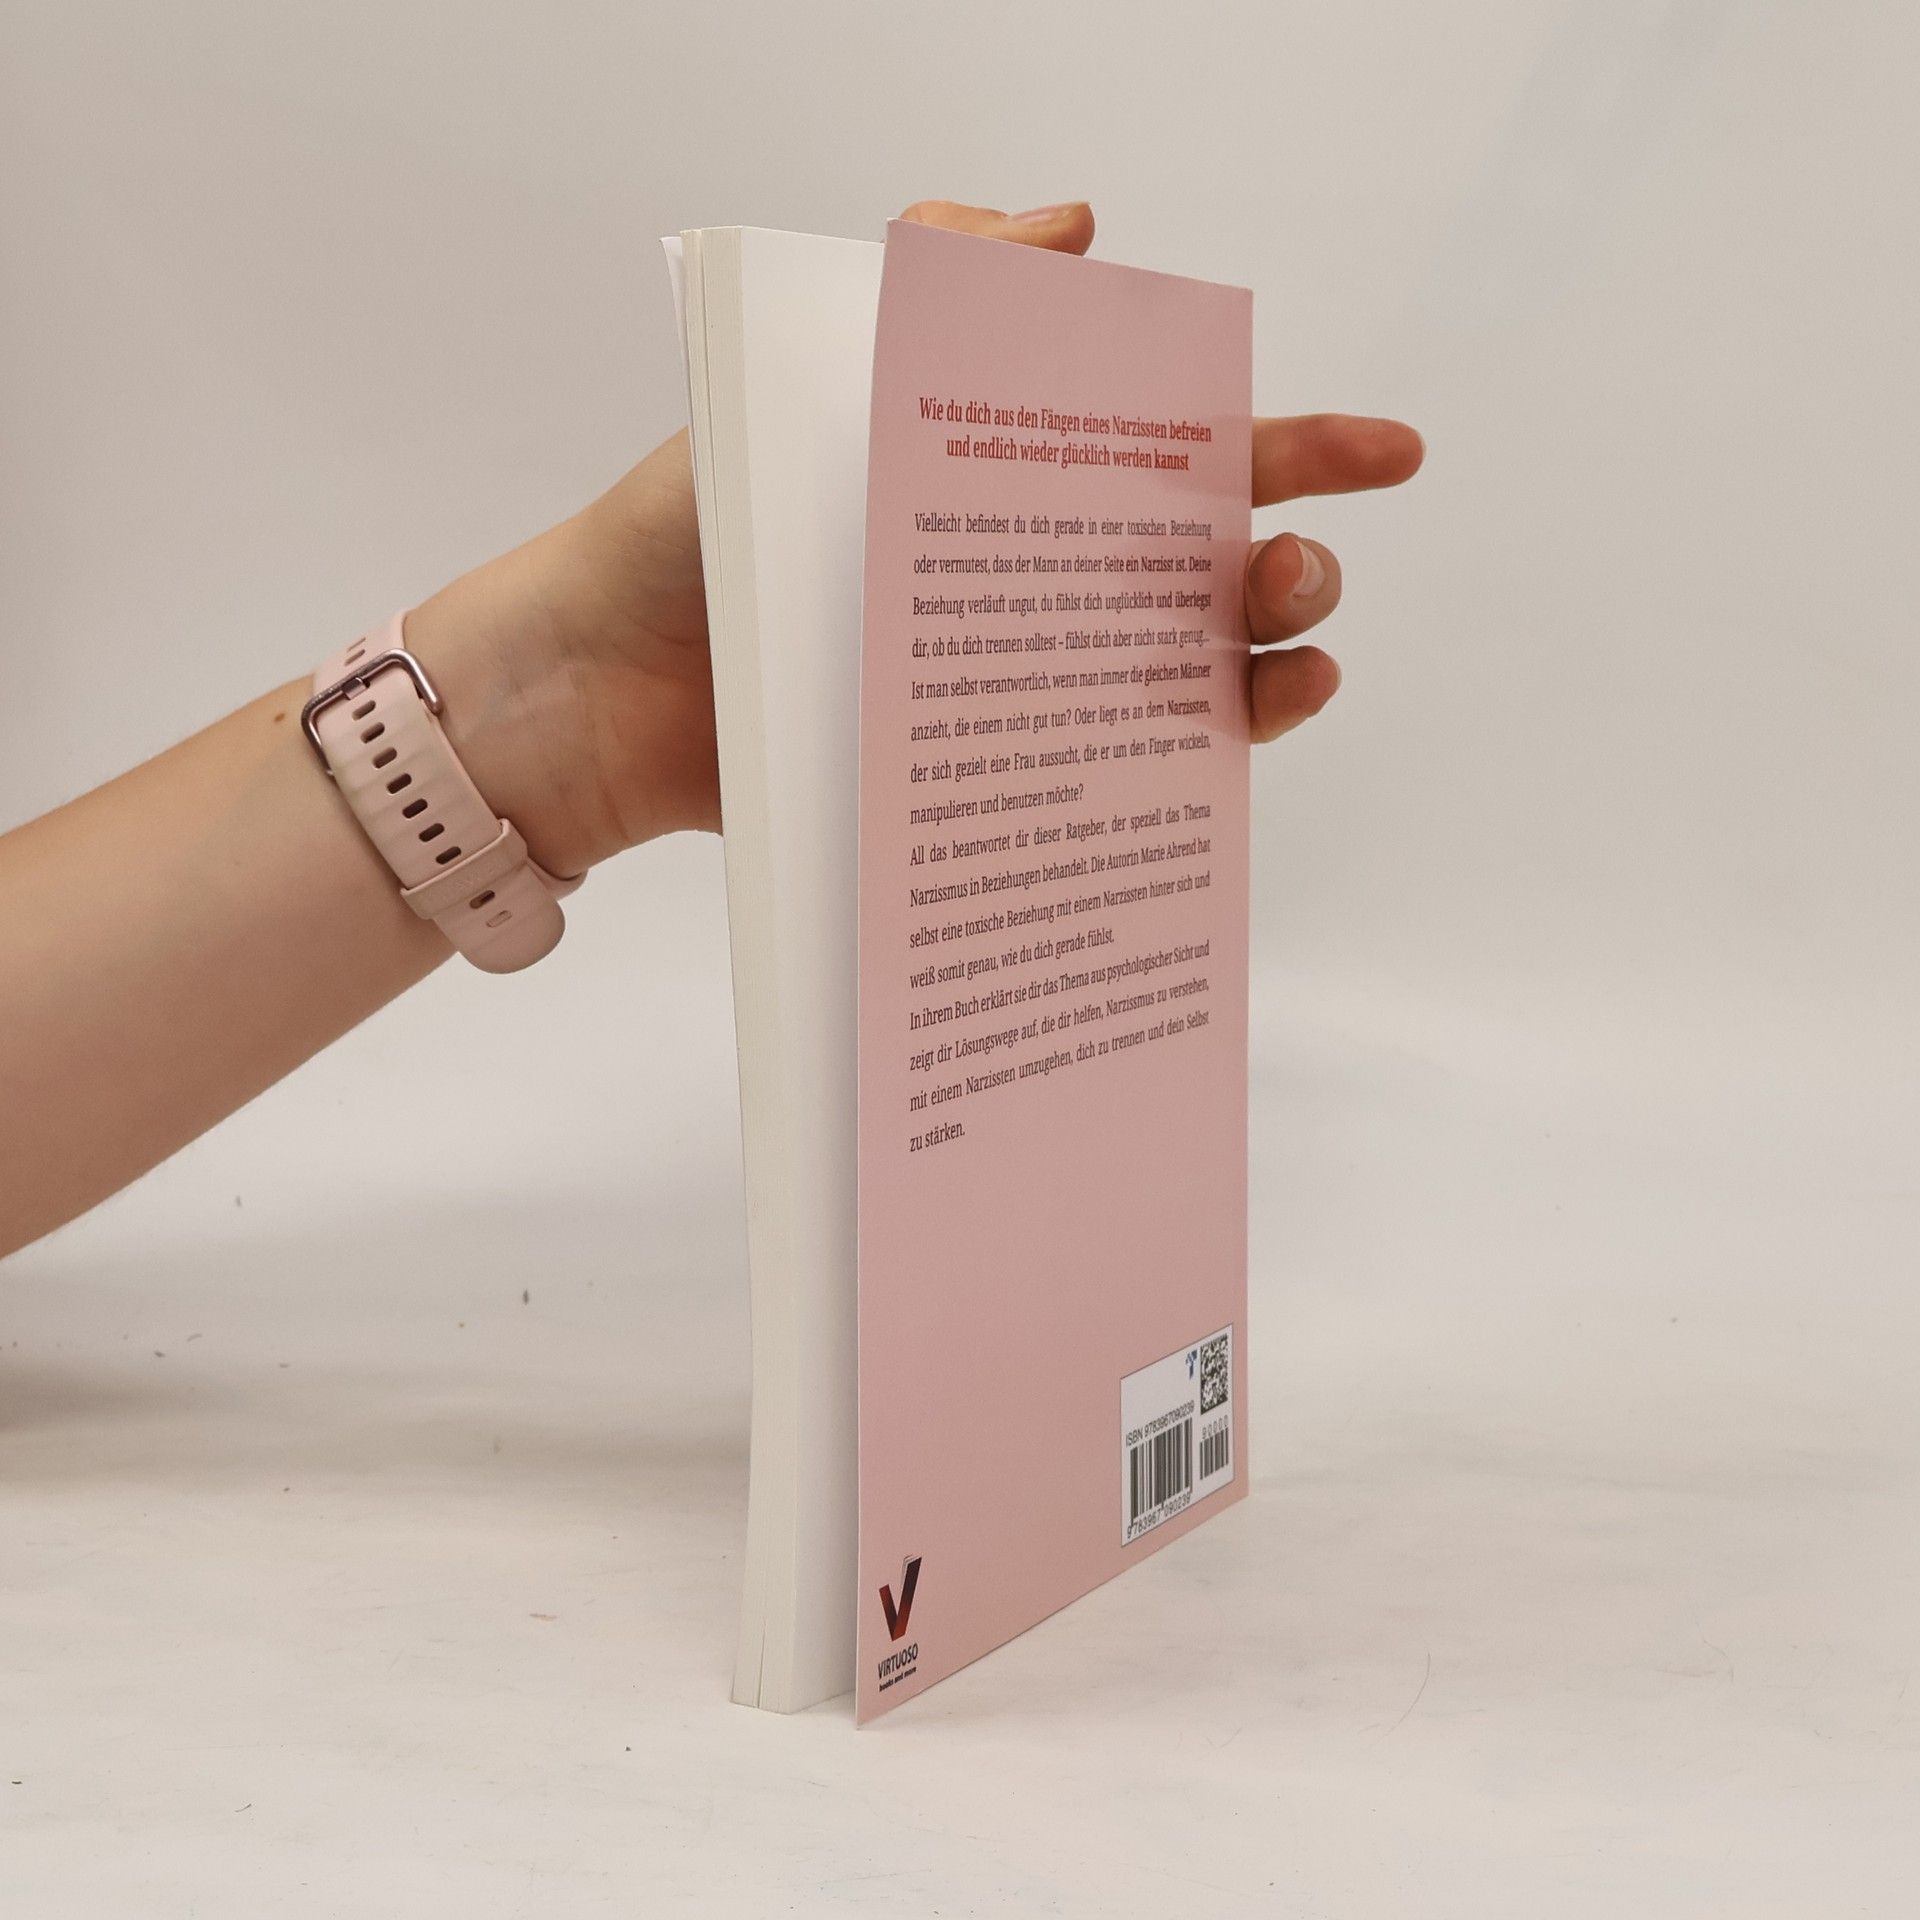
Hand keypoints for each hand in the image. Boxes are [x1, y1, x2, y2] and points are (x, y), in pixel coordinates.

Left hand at [408, 200, 1423, 877]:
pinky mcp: (981, 786)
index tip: (1390, 456)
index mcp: (1004, 486)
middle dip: (1282, 563)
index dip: (1293, 451)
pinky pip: (1110, 781)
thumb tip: (1071, 224)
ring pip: (1182, 684)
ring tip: (1274, 649)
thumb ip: (921, 290)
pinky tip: (1224, 746)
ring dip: (1260, 664)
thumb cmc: (679, 532)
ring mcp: (1012, 695)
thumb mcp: (797, 382)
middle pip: (1203, 578)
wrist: (590, 696)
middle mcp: (1027, 590)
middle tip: (1280, 566)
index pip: (1174, 457)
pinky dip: (1187, 770)